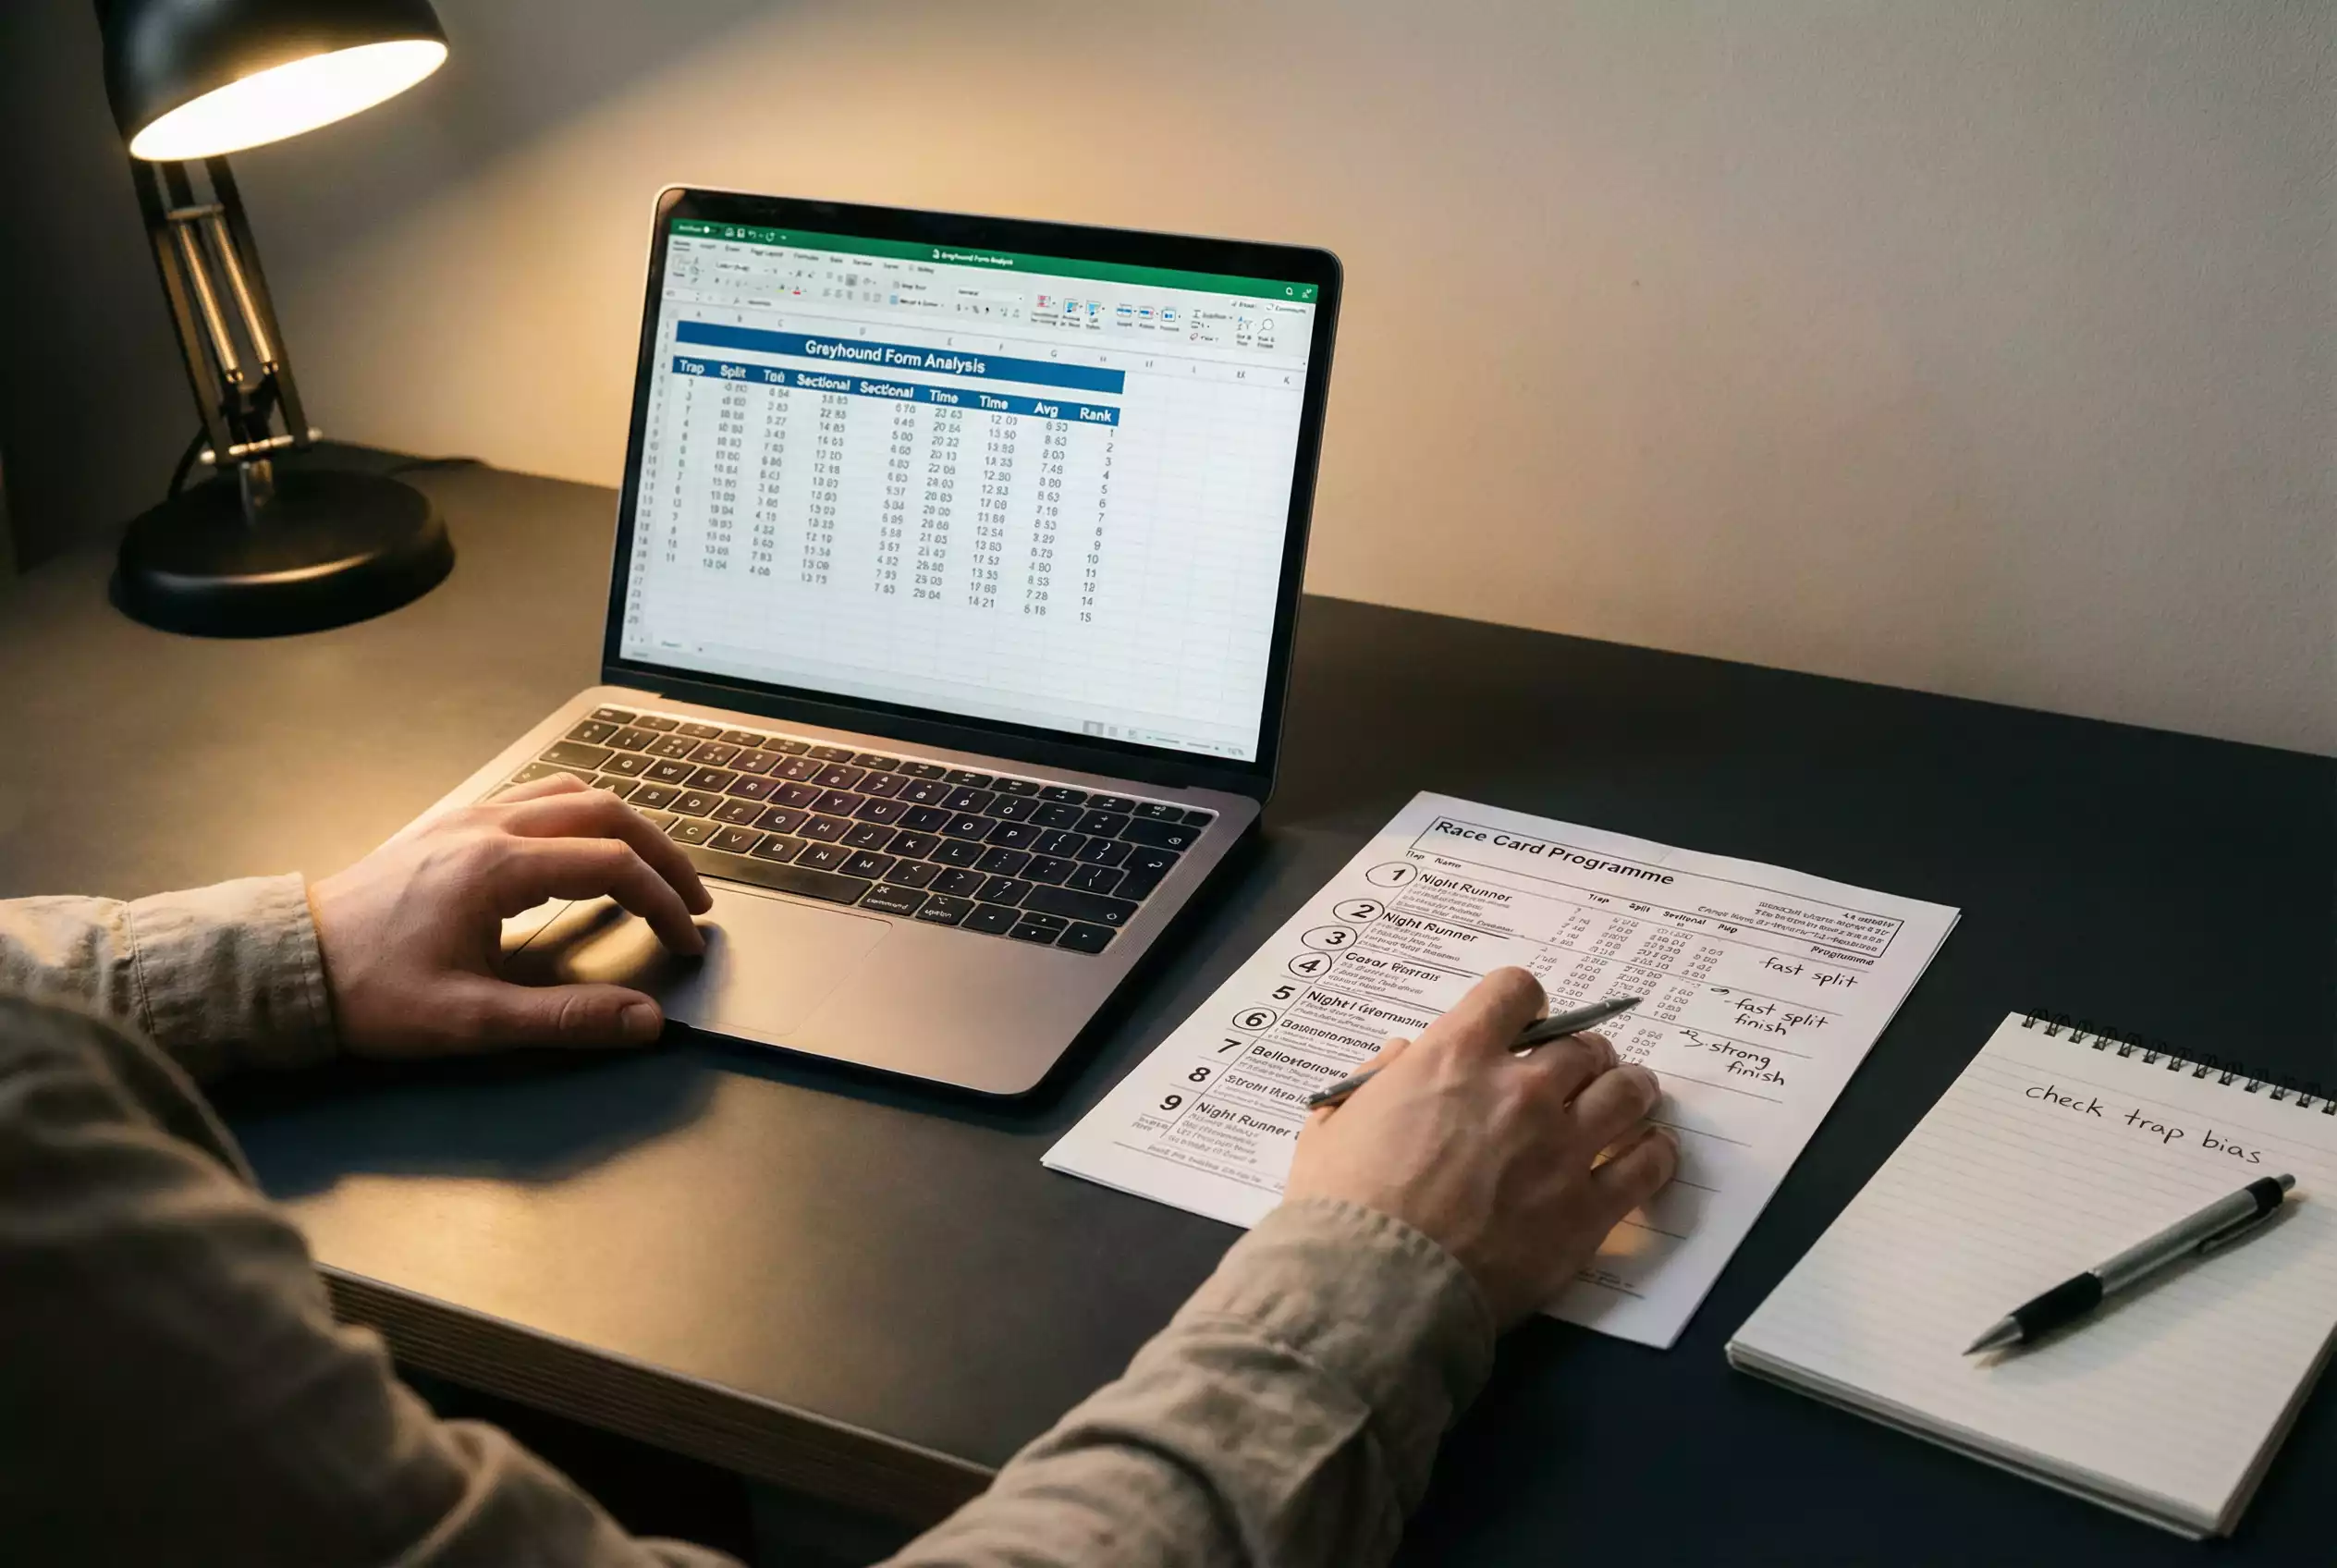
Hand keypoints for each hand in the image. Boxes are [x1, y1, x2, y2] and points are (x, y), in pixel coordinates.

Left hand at [308, 775, 712, 1058]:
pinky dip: (582, 818)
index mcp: (497, 865)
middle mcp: (488, 826)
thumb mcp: (470, 1020)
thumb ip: (566, 1019)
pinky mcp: (451, 824)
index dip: (665, 903)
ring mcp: (468, 817)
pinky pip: (536, 798)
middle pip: (607, 812)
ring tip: (653, 871)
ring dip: (626, 828)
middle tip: (694, 901)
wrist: (287, 966)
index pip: (614, 865)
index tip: (687, 942)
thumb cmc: (370, 994)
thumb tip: (645, 1022)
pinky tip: (585, 851)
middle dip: (665, 854)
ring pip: (573, 794)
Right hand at [1282, 967, 1678, 1325]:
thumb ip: (1374, 1081)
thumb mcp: (1334, 1123)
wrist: (1374, 1286)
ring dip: (1629, 1090)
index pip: (1515, 991)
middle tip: (1576, 1078)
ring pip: (1630, 1091)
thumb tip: (1400, 1057)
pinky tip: (1646, 1154)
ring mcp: (1562, 1148)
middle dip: (1582, 1055)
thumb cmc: (1341, 1206)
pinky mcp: (1588, 1210)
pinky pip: (1649, 1164)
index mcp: (1455, 1057)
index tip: (1523, 1028)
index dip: (1523, 1004)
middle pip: (1584, 1044)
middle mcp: (1521, 1090)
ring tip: (1625, 1103)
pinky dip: (1654, 1152)